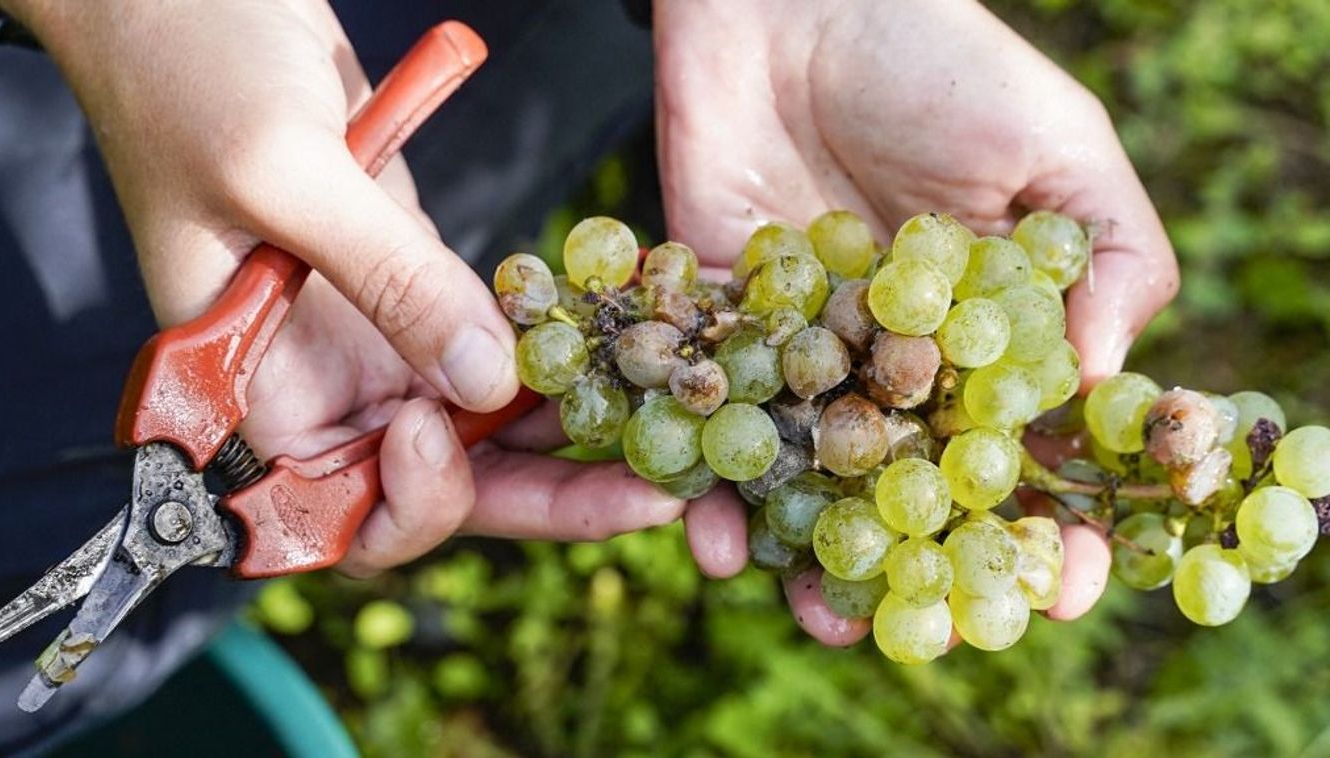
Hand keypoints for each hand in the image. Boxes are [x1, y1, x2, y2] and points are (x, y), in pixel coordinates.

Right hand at [7, 0, 683, 574]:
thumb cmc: (192, 70)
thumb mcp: (285, 172)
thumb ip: (387, 281)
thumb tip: (483, 380)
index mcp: (248, 389)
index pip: (335, 513)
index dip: (409, 500)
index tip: (448, 430)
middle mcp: (313, 383)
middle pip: (432, 484)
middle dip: (540, 496)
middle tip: (651, 494)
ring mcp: (367, 336)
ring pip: (474, 425)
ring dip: (563, 435)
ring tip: (661, 435)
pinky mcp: (409, 284)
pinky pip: (485, 349)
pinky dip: (550, 361)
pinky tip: (621, 357)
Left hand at [656, 0, 1174, 642]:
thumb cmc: (939, 54)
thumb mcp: (1055, 143)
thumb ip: (1103, 259)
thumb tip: (1104, 392)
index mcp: (983, 326)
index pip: (1021, 446)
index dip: (1043, 518)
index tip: (1057, 583)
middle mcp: (892, 350)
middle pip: (907, 484)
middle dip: (917, 564)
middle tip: (916, 632)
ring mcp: (803, 344)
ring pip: (808, 473)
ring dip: (807, 547)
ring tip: (809, 608)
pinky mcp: (716, 320)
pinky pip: (711, 414)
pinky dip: (704, 477)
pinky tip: (707, 532)